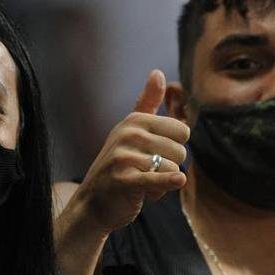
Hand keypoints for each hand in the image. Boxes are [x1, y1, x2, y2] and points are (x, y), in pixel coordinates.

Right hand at [72, 70, 189, 235]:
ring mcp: (123, 157)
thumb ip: (147, 103)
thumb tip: (157, 72)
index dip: (174, 148)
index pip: (182, 130)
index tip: (154, 155)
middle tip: (148, 174)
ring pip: (171, 167)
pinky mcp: (123, 181)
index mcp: (135, 121)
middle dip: (169, 167)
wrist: (92, 203)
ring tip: (143, 185)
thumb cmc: (118, 165)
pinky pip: (155, 178)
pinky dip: (168, 181)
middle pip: (180, 150)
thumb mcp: (130, 129)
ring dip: (163, 184)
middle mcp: (128, 134)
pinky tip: (178, 181)